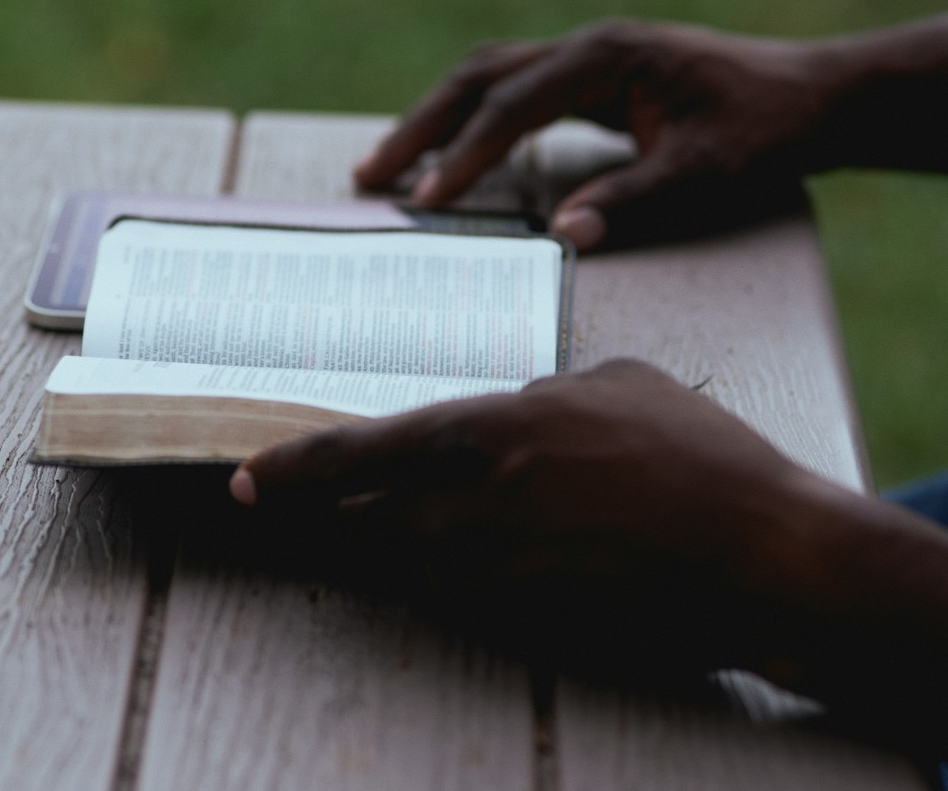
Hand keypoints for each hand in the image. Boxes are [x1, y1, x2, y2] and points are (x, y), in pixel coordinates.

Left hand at [230, 360, 947, 756]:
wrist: (759, 552)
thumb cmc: (695, 453)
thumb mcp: (618, 382)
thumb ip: (547, 393)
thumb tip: (519, 405)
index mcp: (492, 432)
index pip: (365, 452)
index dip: (295, 469)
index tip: (241, 480)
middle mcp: (478, 507)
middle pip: (366, 519)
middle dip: (324, 514)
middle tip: (287, 507)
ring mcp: (499, 572)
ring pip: (404, 563)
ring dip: (379, 547)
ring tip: (360, 530)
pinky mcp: (527, 617)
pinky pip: (457, 596)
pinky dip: (439, 578)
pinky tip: (456, 564)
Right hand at [354, 20, 838, 249]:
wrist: (810, 96)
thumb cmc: (762, 130)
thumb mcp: (701, 172)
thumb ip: (630, 201)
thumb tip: (561, 236)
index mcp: (606, 58)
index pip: (511, 105)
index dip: (463, 155)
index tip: (424, 198)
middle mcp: (587, 47)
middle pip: (479, 77)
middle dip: (420, 127)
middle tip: (370, 175)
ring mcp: (587, 57)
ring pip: (488, 77)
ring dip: (436, 119)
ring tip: (390, 165)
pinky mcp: (592, 76)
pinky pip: (512, 91)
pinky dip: (472, 121)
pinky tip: (455, 155)